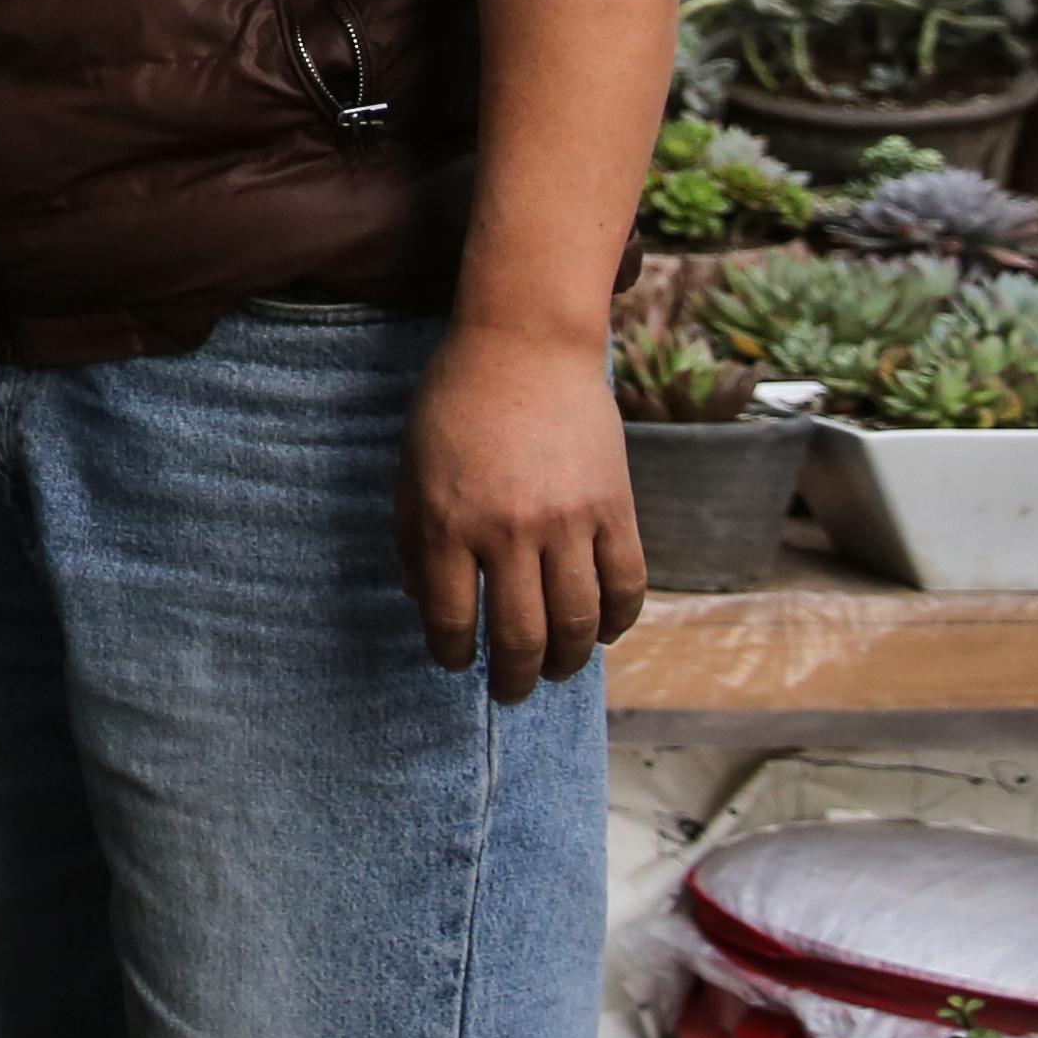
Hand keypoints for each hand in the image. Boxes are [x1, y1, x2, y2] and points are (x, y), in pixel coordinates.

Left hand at [402, 322, 644, 703]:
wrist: (524, 346)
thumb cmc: (455, 406)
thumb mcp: (411, 468)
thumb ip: (411, 538)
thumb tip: (423, 604)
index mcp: (444, 522)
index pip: (450, 620)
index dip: (452, 654)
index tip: (456, 663)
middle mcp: (505, 530)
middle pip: (519, 636)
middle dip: (515, 677)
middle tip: (511, 691)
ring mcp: (566, 522)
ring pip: (578, 623)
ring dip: (569, 662)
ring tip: (557, 671)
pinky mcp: (615, 509)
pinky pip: (626, 586)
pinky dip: (618, 621)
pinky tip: (602, 632)